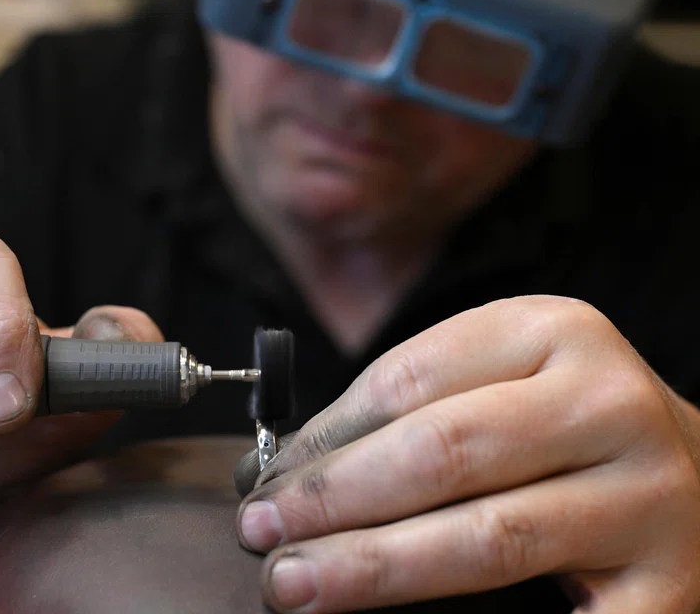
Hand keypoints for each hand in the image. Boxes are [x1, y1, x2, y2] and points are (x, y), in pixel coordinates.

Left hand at [234, 296, 699, 613]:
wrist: (693, 475)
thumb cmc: (563, 430)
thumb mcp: (496, 384)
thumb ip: (411, 411)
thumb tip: (292, 471)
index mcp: (556, 331)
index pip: (406, 381)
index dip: (323, 438)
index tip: (265, 480)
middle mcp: (611, 403)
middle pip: (439, 453)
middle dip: (333, 501)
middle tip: (261, 534)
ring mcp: (649, 496)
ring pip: (486, 537)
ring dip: (373, 567)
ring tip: (295, 583)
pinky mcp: (669, 586)